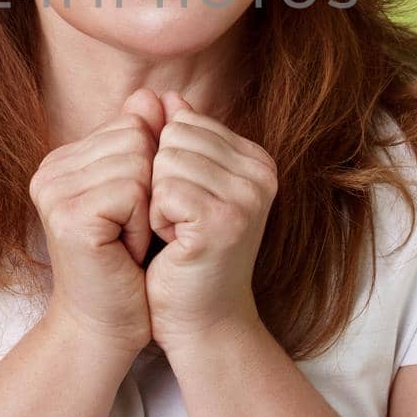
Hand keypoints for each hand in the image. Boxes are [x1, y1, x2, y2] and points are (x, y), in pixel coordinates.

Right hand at [29, 87, 163, 355]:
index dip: (150, 173)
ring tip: (126, 242)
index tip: (132, 215)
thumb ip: (143, 144)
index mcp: (63, 160)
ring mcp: (54, 190)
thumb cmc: (128, 266)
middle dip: (151, 188)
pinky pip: (134, 190)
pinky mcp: (69, 214)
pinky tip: (123, 252)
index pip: (131, 125)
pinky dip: (141, 225)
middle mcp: (50, 169)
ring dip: (148, 209)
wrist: (107, 327)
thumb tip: (153, 94)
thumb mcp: (139, 197)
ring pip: (139, 162)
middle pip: (136, 137)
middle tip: (130, 232)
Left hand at [144, 90, 278, 353]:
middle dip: (159, 180)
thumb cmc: (185, 255)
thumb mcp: (184, 187)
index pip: (184, 121)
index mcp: (255, 158)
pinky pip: (162, 191)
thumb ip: (176, 138)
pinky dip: (156, 220)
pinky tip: (176, 245)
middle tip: (179, 222)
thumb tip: (161, 95)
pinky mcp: (225, 220)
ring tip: (178, 233)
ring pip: (164, 161)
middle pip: (173, 136)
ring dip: (156, 201)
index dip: (166, 165)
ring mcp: (247, 195)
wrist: (201, 322)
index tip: (185, 205)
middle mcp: (261, 172)